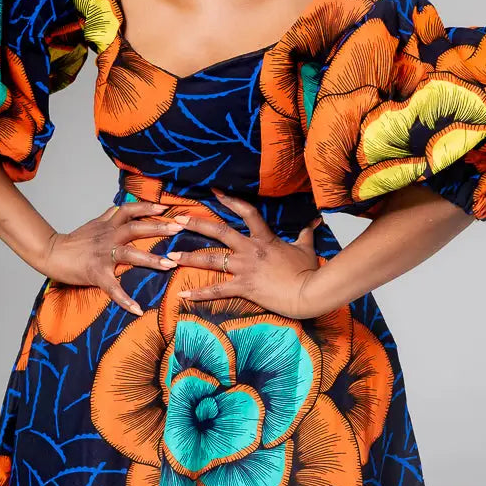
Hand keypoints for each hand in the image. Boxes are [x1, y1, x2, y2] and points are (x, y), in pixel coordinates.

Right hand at [41, 201, 183, 314]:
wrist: (51, 253)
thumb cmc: (74, 242)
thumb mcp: (93, 224)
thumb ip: (109, 216)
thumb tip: (121, 206)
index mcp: (108, 226)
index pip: (130, 210)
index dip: (148, 207)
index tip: (165, 208)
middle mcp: (107, 237)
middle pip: (135, 228)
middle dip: (159, 227)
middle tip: (179, 228)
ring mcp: (103, 255)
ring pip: (130, 253)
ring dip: (151, 259)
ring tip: (169, 265)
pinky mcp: (96, 274)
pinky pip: (112, 287)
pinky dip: (125, 299)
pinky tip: (137, 310)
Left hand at [165, 188, 323, 318]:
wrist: (309, 292)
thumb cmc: (308, 270)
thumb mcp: (307, 248)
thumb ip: (306, 233)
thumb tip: (314, 221)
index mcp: (264, 237)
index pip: (245, 212)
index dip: (230, 200)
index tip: (214, 192)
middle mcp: (250, 249)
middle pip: (218, 231)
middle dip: (196, 224)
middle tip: (178, 220)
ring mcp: (245, 268)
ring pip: (211, 260)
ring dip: (189, 257)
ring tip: (170, 256)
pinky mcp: (243, 287)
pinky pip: (216, 290)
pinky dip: (198, 293)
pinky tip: (182, 294)